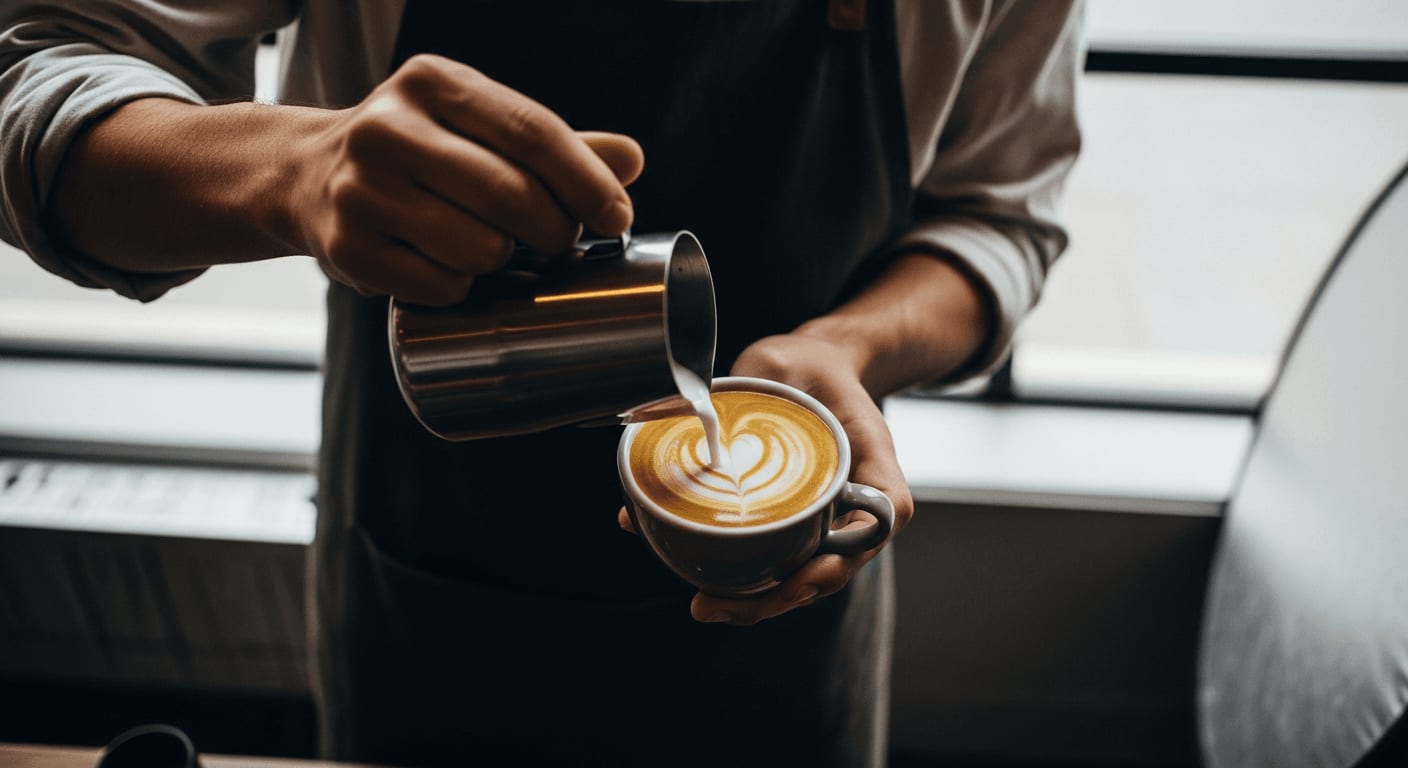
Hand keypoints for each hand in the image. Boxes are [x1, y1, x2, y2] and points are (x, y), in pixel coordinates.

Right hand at [285, 54, 643, 305]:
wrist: (305, 176)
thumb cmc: (418, 152)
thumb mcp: (477, 125)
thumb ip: (552, 144)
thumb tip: (631, 160)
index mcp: (433, 83)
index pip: (532, 131)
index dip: (586, 181)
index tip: (617, 218)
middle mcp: (388, 128)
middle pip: (511, 195)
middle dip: (553, 230)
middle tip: (559, 242)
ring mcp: (360, 189)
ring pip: (479, 248)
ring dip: (505, 262)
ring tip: (494, 248)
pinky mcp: (347, 247)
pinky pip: (441, 286)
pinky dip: (463, 288)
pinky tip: (451, 268)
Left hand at [618, 332, 914, 625]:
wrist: (813, 372)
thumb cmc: (810, 367)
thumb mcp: (790, 359)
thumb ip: (761, 374)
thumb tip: (706, 403)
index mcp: (873, 468)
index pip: (875, 525)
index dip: (842, 558)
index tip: (806, 573)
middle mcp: (853, 506)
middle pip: (828, 570)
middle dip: (777, 598)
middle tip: (718, 605)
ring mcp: (823, 522)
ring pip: (798, 575)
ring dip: (755, 599)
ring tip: (704, 605)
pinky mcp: (791, 524)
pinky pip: (772, 558)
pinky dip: (738, 573)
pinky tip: (690, 570)